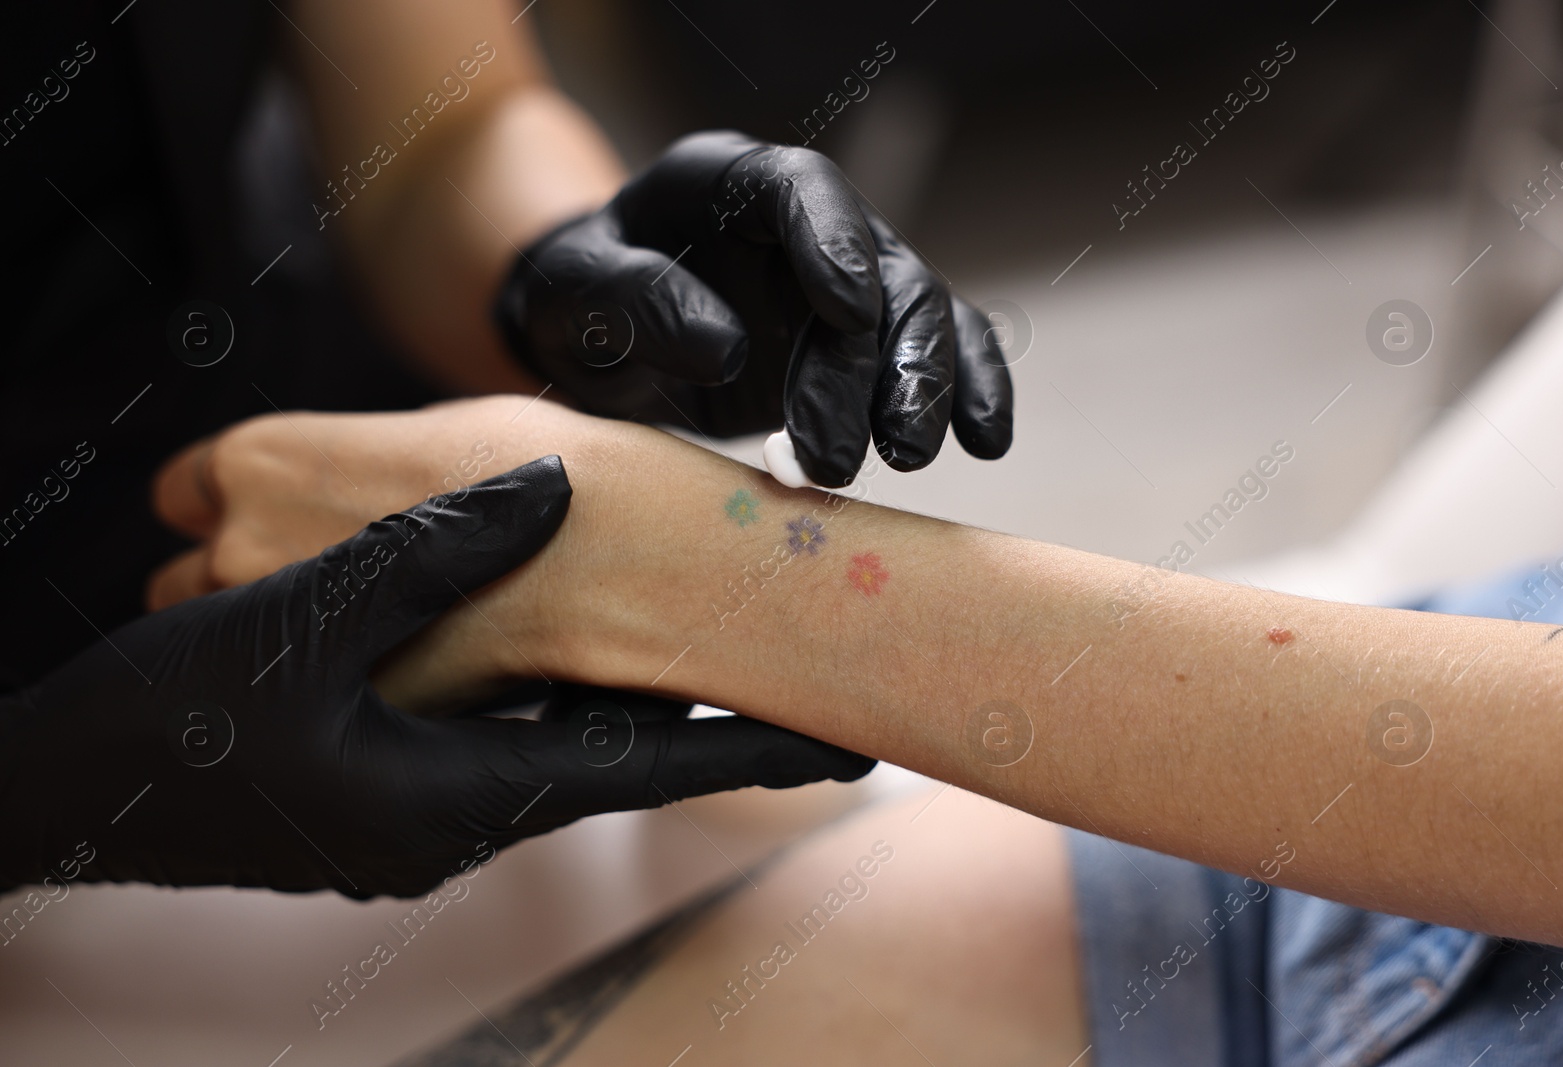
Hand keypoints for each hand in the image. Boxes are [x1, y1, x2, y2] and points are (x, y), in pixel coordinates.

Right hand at [3, 457, 868, 897]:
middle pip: (621, 761)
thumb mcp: (293, 623)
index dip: (750, 748)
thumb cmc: (165, 727)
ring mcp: (424, 810)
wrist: (61, 796)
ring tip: (723, 647)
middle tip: (813, 678)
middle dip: (713, 720)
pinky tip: (579, 644)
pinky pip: (503, 734)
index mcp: (455, 797)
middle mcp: (458, 818)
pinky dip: (555, 690)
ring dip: (636, 699)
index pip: (641, 769)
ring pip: (564, 745)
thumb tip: (552, 489)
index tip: (849, 739)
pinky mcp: (389, 788)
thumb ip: (430, 555)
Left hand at [494, 130, 1012, 486]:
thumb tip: (724, 347)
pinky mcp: (872, 343)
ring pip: (924, 315)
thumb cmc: (581, 304)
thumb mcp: (574, 297)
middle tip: (843, 454)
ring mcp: (850, 283)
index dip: (834, 242)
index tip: (848, 314)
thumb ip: (634, 303)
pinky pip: (943, 353)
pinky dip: (971, 392)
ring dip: (926, 387)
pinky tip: (987, 440)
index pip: (803, 188)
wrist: (602, 343)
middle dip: (874, 363)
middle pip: (876, 271)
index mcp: (731, 184)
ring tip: (906, 457)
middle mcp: (807, 225)